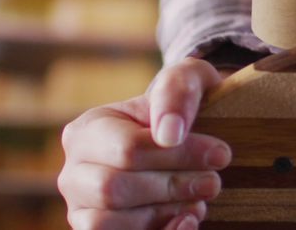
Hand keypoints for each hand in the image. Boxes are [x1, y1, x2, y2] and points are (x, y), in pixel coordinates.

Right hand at [58, 58, 230, 229]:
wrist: (184, 137)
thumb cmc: (182, 106)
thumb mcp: (188, 81)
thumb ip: (177, 91)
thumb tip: (169, 134)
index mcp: (87, 129)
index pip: (126, 148)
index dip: (179, 155)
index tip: (221, 154)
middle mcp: (74, 171)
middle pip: (113, 188)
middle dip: (172, 187)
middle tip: (213, 182)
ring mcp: (81, 207)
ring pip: (108, 222)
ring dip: (164, 213)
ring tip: (198, 199)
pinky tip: (186, 219)